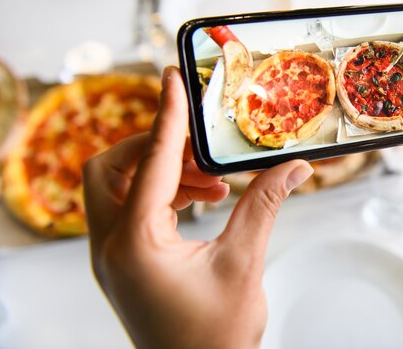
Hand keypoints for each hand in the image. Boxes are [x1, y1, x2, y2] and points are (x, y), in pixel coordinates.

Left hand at [83, 66, 312, 347]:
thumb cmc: (215, 339)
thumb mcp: (243, 264)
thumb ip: (263, 207)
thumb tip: (292, 168)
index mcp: (135, 244)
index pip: (150, 162)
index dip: (166, 115)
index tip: (173, 80)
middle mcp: (110, 247)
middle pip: (109, 169)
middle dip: (152, 148)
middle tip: (199, 150)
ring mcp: (112, 257)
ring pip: (116, 189)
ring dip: (162, 174)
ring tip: (213, 183)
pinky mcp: (124, 263)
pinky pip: (129, 211)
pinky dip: (161, 196)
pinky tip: (202, 201)